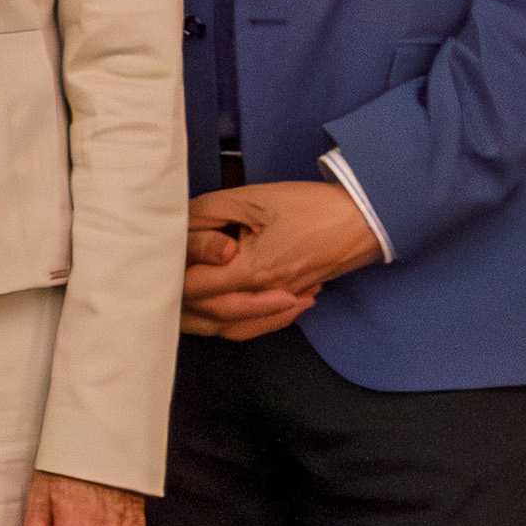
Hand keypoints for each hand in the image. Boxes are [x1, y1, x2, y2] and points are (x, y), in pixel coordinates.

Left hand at [181, 179, 380, 339]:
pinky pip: (256, 328)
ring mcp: (281, 303)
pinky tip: (222, 311)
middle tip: (162, 286)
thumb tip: (178, 224)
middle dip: (181, 303)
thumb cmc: (309, 206)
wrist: (363, 219)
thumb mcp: (252, 197)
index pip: (197, 287)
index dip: (173, 276)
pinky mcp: (292, 301)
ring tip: (182, 304)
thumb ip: (209, 211)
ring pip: (231, 328)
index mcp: (253, 270)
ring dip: (203, 320)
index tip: (162, 262)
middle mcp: (266, 295)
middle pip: (209, 315)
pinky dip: (234, 325)